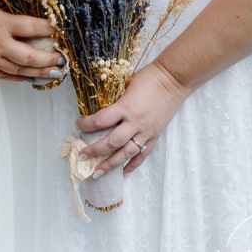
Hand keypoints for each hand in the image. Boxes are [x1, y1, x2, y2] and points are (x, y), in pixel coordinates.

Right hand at [0, 0, 63, 81]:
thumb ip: (8, 10)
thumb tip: (30, 13)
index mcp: (0, 22)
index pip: (32, 27)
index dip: (49, 29)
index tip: (59, 29)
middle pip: (29, 56)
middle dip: (49, 58)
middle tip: (62, 58)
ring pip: (18, 70)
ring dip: (38, 72)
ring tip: (53, 72)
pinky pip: (3, 75)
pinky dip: (18, 77)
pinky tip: (29, 78)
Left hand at [76, 60, 190, 175]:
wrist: (173, 79)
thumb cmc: (150, 77)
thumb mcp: (128, 85)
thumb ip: (117, 101)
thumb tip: (104, 111)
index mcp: (126, 107)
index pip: (101, 120)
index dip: (86, 125)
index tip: (78, 125)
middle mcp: (135, 122)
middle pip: (111, 142)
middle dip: (94, 151)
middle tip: (81, 156)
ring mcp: (146, 131)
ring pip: (126, 153)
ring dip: (110, 164)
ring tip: (97, 172)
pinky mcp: (155, 136)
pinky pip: (142, 155)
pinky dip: (132, 165)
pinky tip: (123, 173)